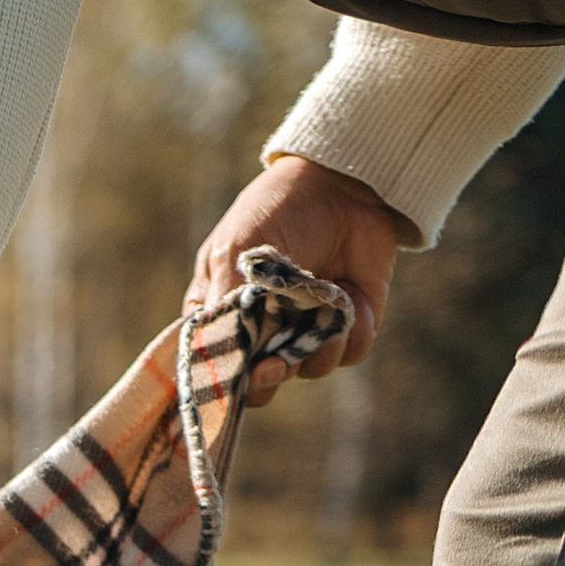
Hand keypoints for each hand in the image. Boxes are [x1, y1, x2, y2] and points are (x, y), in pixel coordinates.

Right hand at [188, 152, 404, 404]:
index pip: (215, 364)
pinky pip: (350, 353)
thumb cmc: (276, 210)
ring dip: (318, 345)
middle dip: (271, 374)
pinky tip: (352, 297)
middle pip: (262, 381)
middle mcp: (264, 328)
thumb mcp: (236, 251)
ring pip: (309, 369)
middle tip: (275, 363)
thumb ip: (223, 305)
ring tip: (324, 304)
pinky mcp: (347, 325)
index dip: (225, 380)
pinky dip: (352, 331)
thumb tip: (211, 356)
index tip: (237, 376)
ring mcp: (306, 328)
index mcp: (224, 311)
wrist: (341, 184)